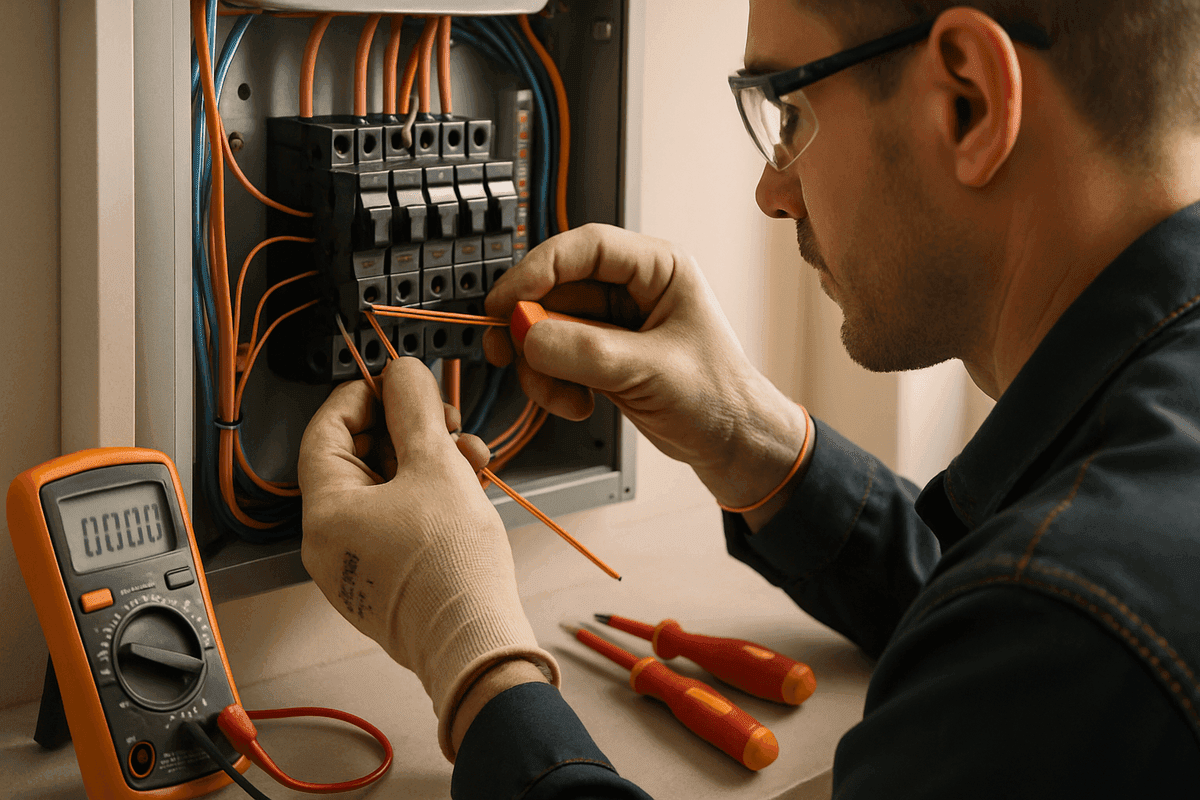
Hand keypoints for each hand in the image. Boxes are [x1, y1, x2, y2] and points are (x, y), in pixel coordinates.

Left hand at [297, 357, 558, 760]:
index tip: (395, 384)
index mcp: (325, 512)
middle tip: (443, 421)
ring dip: (426, 462)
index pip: (325, 431)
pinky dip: (427, 498)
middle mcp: (330, 542)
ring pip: (384, 491)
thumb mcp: (437, 464)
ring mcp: (355, 566)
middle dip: (407, 431)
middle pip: (358, 460)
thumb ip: (414, 408)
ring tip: (469, 458)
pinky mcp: (384, 583)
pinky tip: (465, 490)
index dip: (361, 397)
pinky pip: (396, 522)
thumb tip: (402, 373)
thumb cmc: (451, 568)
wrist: (476, 640)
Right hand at [483, 224, 807, 510]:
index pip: (586, 247)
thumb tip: (529, 337)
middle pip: (556, 287)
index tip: (507, 301)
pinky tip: (578, 406)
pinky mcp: (600, 356)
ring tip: (561, 398)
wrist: (733, 447)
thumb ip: (588, 353)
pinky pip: (554, 357)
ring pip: (547, 326)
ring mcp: (613, 324)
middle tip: (507, 351)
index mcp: (659, 269)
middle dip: (529, 324)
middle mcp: (632, 289)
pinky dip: (552, 384)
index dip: (539, 268)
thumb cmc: (721, 400)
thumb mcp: (653, 372)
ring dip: (541, 365)